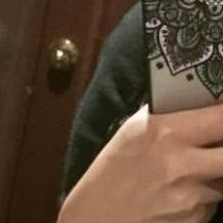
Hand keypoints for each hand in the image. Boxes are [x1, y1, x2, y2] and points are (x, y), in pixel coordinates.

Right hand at [58, 103, 222, 222]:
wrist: (100, 212)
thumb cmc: (114, 166)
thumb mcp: (134, 128)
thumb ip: (168, 114)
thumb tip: (197, 100)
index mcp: (166, 132)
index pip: (220, 117)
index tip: (222, 112)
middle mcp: (183, 163)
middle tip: (216, 139)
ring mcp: (192, 194)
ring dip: (215, 170)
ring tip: (189, 167)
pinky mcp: (196, 217)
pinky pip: (213, 199)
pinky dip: (203, 193)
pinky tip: (180, 189)